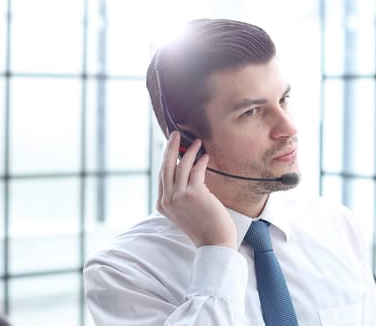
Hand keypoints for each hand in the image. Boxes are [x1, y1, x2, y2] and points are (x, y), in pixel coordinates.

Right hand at [157, 132, 236, 247]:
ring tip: (196, 142)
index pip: (162, 176)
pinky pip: (196, 171)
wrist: (214, 242)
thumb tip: (186, 171)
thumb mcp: (185, 211)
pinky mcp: (193, 194)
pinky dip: (200, 161)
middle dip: (171, 148)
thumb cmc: (203, 226)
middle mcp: (167, 200)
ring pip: (180, 166)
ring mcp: (178, 197)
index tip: (172, 147)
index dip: (167, 159)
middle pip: (166, 167)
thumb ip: (180, 195)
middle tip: (175, 134)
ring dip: (189, 151)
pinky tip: (206, 156)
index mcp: (163, 204)